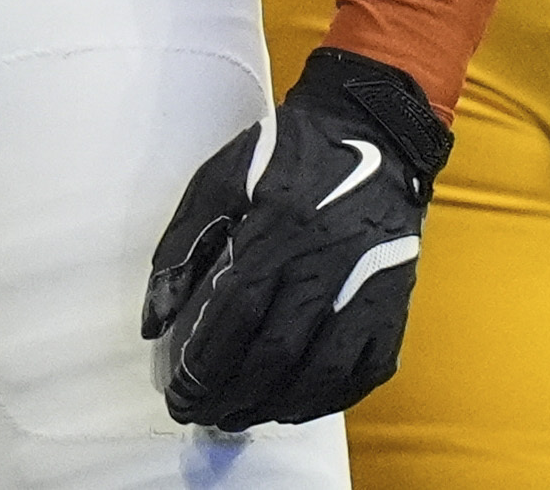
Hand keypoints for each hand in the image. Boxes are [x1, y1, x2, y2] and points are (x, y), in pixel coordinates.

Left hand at [144, 46, 449, 429]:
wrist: (374, 132)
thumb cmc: (288, 154)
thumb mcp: (222, 176)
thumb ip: (183, 242)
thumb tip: (154, 319)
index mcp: (281, 224)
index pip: (237, 311)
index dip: (204, 364)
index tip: (177, 393)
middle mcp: (328, 259)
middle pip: (277, 350)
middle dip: (231, 394)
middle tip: (200, 414)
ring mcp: (370, 284)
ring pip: (323, 369)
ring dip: (274, 405)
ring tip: (237, 416)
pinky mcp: (395, 301)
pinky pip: (365, 369)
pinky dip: (327, 399)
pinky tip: (293, 406)